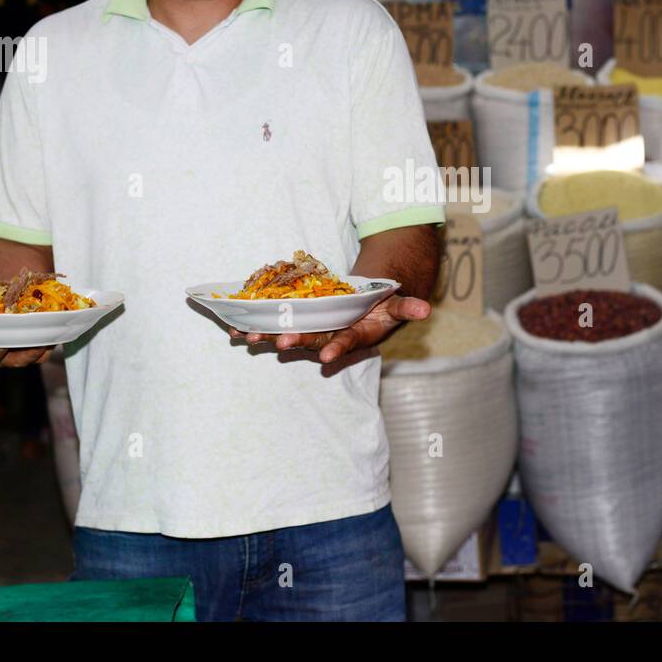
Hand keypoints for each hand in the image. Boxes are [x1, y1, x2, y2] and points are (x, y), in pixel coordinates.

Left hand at [229, 295, 431, 363]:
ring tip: (247, 338)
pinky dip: (257, 330)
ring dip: (268, 338)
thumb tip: (427, 309)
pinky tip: (234, 331)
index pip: (346, 342)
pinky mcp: (298, 327)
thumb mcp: (396, 305)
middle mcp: (331, 337)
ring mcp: (313, 334)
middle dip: (295, 342)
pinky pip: (276, 329)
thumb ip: (408, 307)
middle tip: (279, 343)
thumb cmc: (379, 307)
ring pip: (289, 337)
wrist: (365, 309)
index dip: (337, 348)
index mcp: (355, 335)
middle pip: (312, 341)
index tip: (326, 357)